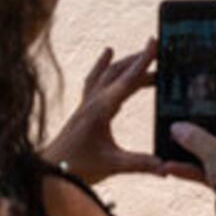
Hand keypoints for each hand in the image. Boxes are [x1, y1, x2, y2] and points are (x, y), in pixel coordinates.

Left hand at [44, 39, 195, 186]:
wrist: (48, 173)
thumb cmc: (76, 168)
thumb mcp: (113, 165)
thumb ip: (141, 164)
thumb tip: (167, 167)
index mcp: (101, 110)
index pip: (127, 80)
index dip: (143, 60)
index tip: (154, 42)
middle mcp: (93, 102)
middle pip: (118, 72)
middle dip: (139, 59)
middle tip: (160, 52)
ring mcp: (86, 104)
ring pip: (106, 74)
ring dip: (125, 62)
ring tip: (141, 54)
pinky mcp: (82, 109)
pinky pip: (94, 79)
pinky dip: (103, 66)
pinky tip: (107, 56)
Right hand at [167, 97, 215, 215]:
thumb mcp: (212, 151)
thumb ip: (194, 137)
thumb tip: (177, 126)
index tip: (202, 93)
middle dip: (198, 125)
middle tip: (179, 117)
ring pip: (209, 150)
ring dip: (189, 149)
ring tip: (168, 144)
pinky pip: (205, 169)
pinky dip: (189, 168)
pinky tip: (169, 167)